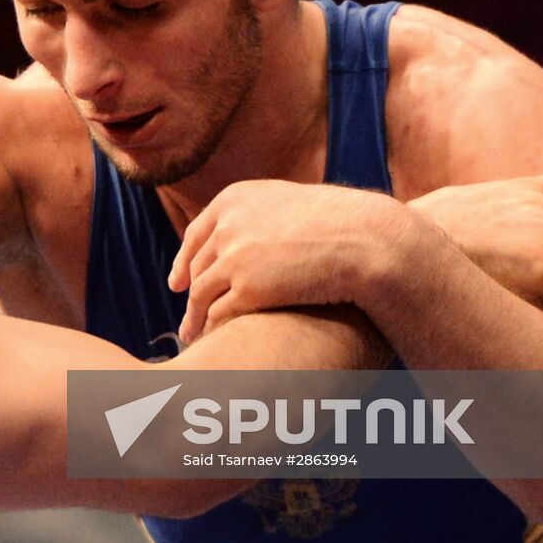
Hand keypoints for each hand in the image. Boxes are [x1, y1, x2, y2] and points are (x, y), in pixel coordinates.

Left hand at [168, 181, 413, 342]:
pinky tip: (213, 342)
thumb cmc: (339, 223)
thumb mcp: (288, 205)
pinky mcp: (247, 291)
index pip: (196, 235)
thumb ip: (260, 217)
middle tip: (187, 313)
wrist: (364, 240)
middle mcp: (226, 226)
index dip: (183, 261)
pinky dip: (211, 330)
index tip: (178, 282)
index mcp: (233, 199)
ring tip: (191, 335)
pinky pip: (218, 315)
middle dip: (189, 291)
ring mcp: (233, 258)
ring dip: (193, 318)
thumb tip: (247, 236)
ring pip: (200, 294)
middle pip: (197, 266)